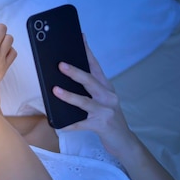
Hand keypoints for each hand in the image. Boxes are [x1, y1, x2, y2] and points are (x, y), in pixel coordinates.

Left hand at [52, 35, 136, 157]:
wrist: (124, 141)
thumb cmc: (107, 118)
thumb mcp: (101, 101)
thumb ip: (88, 91)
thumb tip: (63, 81)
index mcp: (107, 87)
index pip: (96, 66)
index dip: (87, 52)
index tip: (80, 37)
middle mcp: (108, 96)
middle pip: (90, 81)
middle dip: (75, 72)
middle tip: (60, 64)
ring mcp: (106, 111)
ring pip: (85, 102)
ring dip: (69, 96)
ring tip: (55, 90)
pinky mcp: (101, 125)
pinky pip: (81, 125)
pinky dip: (68, 125)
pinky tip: (57, 124)